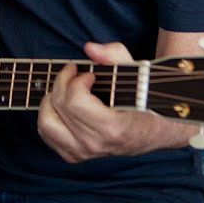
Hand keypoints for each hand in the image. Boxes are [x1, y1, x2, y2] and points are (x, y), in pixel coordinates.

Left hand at [36, 41, 136, 162]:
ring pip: (46, 123)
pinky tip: (61, 104)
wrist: (157, 132)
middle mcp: (95, 144)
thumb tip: (90, 48)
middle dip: (62, 82)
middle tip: (74, 74)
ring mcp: (84, 152)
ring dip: (50, 100)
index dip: (76, 81)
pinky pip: (47, 134)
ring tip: (63, 89)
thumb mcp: (138, 74)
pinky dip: (49, 115)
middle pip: (59, 107)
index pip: (75, 102)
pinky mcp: (75, 155)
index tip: (89, 74)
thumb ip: (115, 56)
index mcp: (113, 128)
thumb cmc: (147, 102)